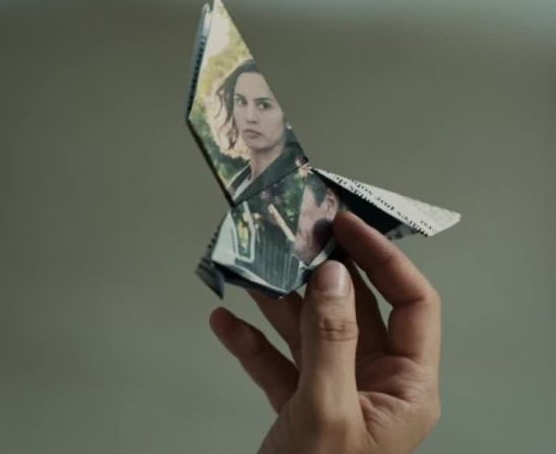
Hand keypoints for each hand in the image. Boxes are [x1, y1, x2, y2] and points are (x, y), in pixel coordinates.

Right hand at [209, 212, 441, 453]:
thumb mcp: (328, 411)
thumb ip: (329, 340)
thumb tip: (332, 277)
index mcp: (406, 386)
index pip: (412, 303)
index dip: (383, 259)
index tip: (346, 226)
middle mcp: (374, 384)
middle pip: (352, 310)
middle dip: (318, 274)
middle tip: (293, 235)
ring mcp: (335, 393)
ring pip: (307, 331)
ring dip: (276, 301)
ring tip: (247, 267)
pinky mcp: (299, 406)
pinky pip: (275, 362)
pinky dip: (250, 342)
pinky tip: (225, 322)